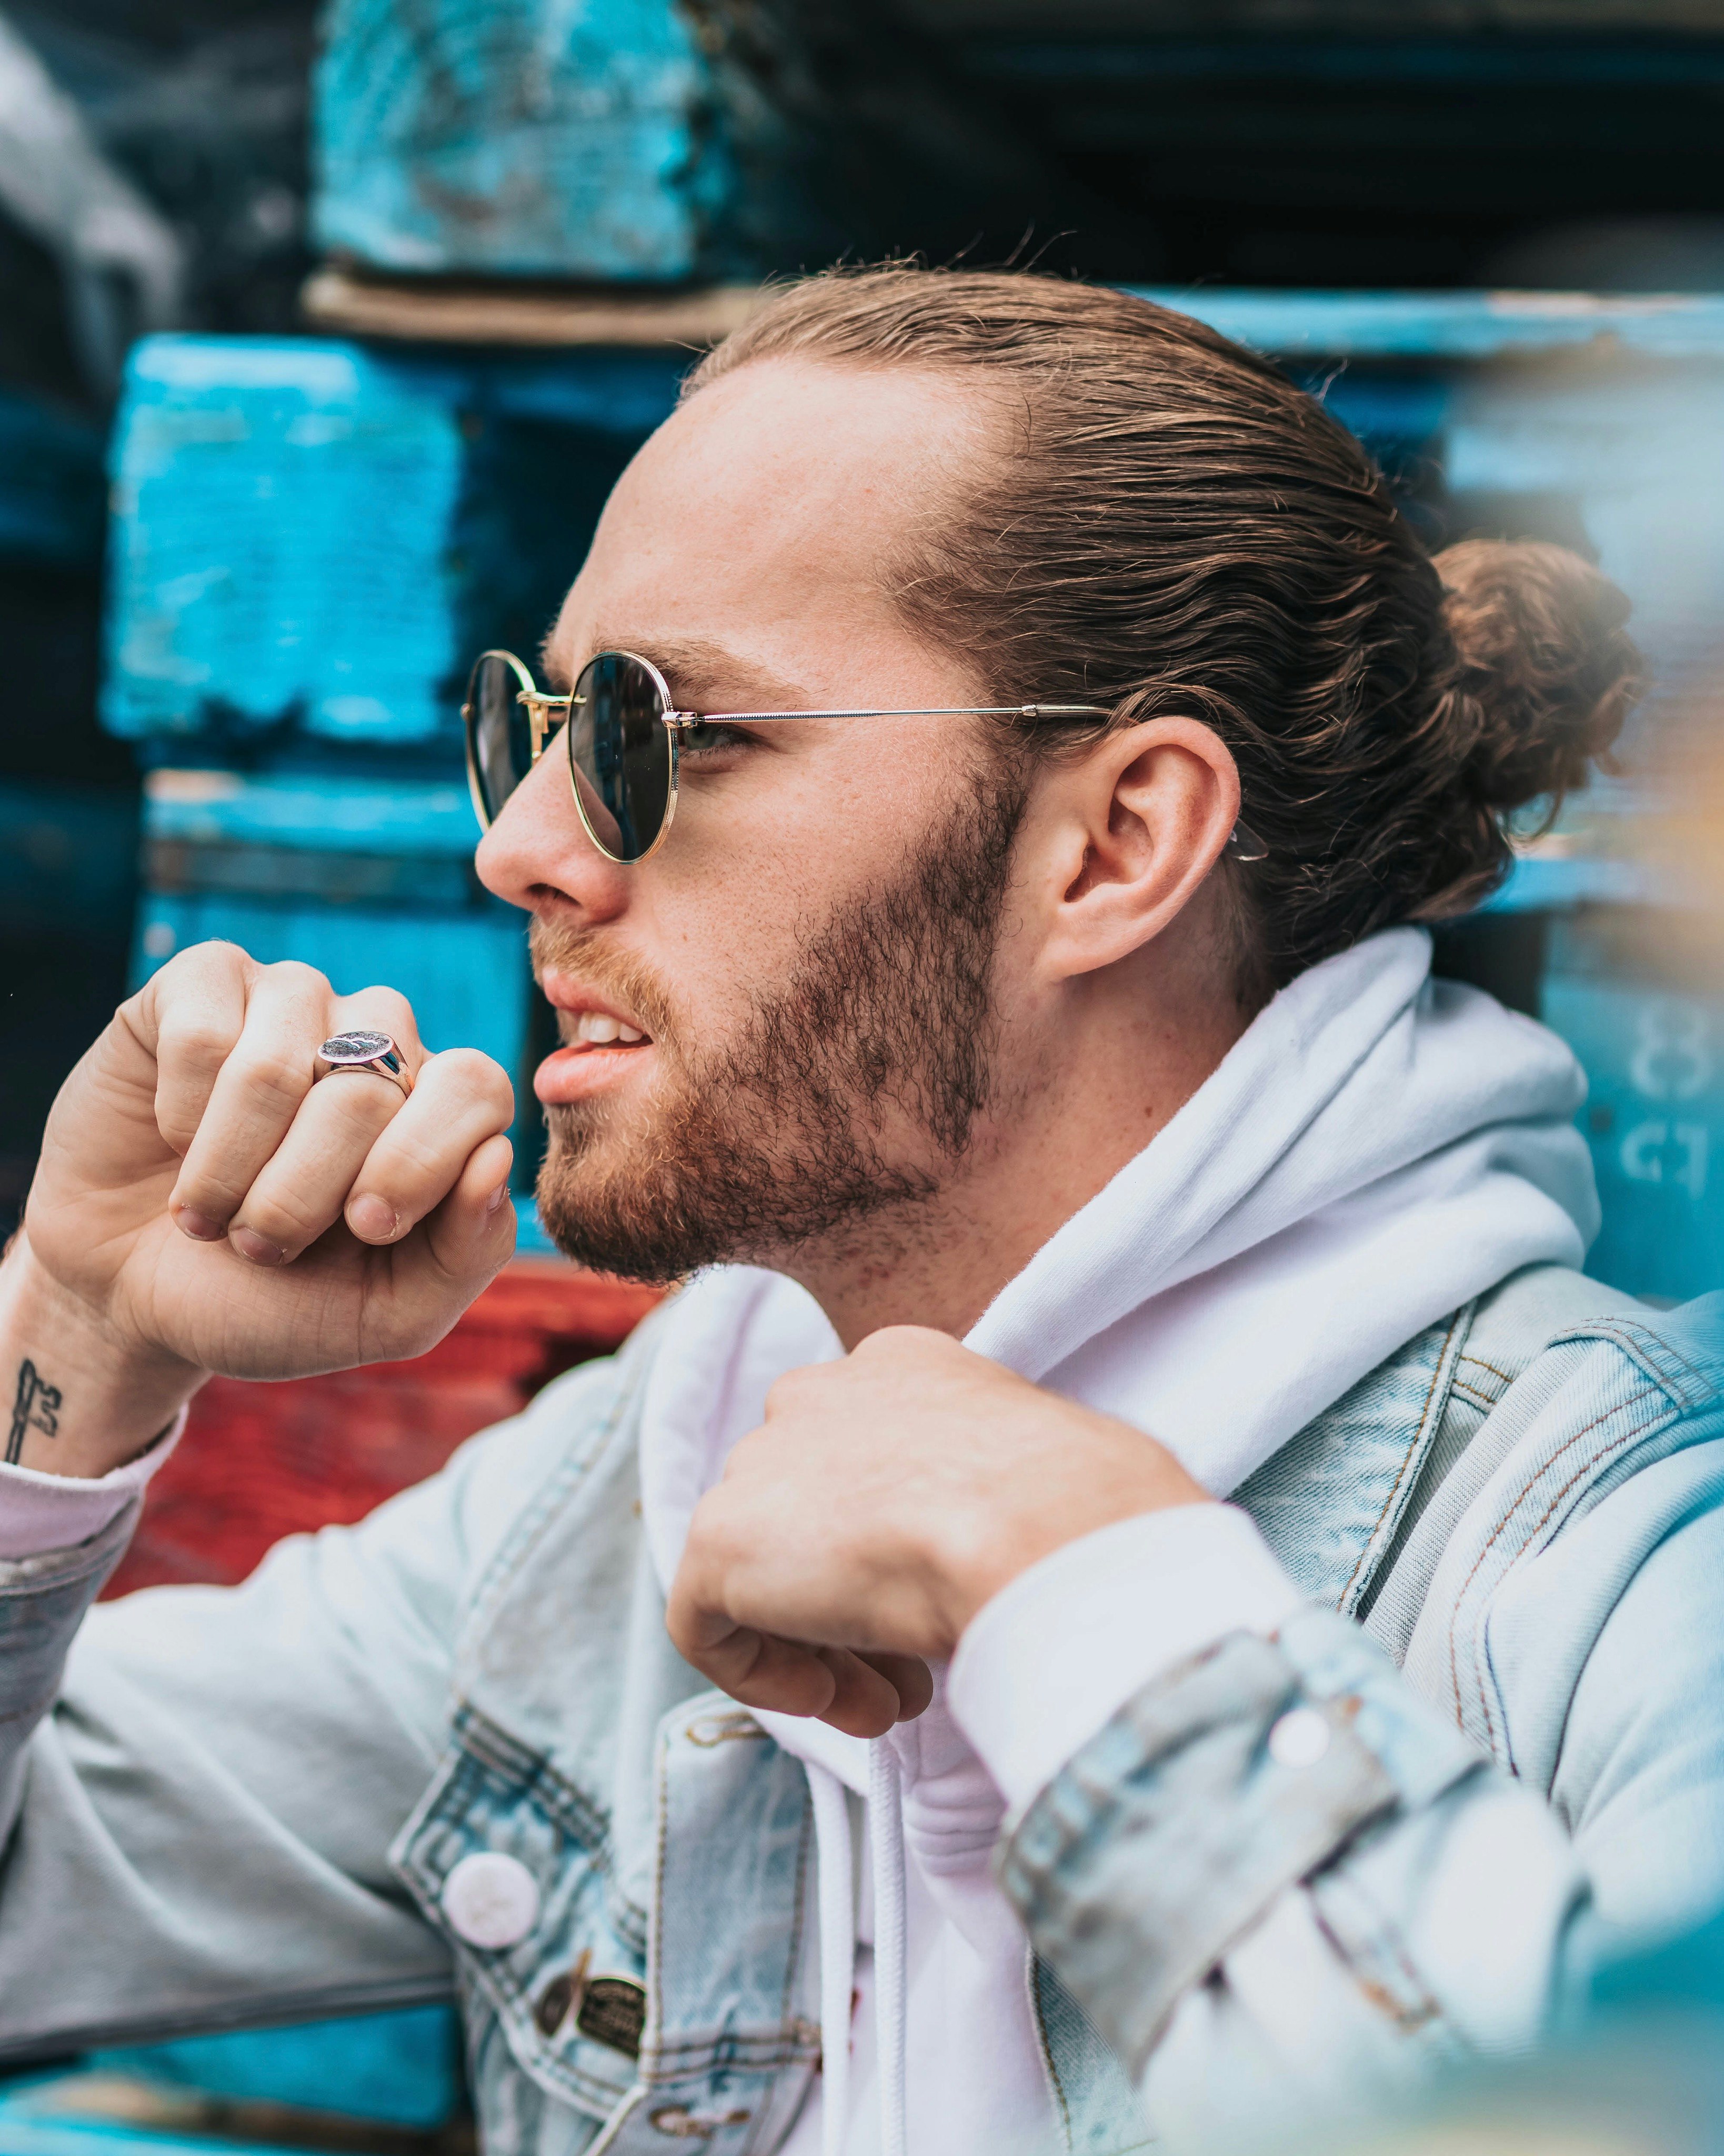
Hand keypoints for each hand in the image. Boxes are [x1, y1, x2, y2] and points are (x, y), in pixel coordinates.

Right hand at [11, 942, 517, 1475]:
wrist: (135, 1299)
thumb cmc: (275, 1300)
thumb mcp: (390, 1312)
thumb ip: (469, 1251)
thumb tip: (495, 1157)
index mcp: (439, 1105)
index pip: (475, 1086)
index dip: (420, 1161)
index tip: (365, 1228)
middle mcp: (377, 1034)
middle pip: (368, 1090)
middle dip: (304, 1195)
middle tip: (263, 1244)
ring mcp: (292, 998)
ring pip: (278, 1065)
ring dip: (232, 1168)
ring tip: (211, 1211)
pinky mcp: (202, 984)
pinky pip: (202, 1034)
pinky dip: (180, 1117)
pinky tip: (175, 1139)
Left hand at [665, 1326, 1208, 1737]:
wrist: (1041, 1529)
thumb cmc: (1079, 1512)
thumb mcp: (1041, 1478)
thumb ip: (988, 1498)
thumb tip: (986, 1554)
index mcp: (901, 1366)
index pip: (864, 1460)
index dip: (894, 1548)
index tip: (941, 1603)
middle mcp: (821, 1392)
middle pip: (807, 1514)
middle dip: (855, 1599)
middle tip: (913, 1671)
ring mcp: (762, 1460)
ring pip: (762, 1570)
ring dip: (824, 1648)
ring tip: (891, 1701)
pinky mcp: (719, 1537)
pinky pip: (706, 1624)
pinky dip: (765, 1677)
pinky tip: (840, 1703)